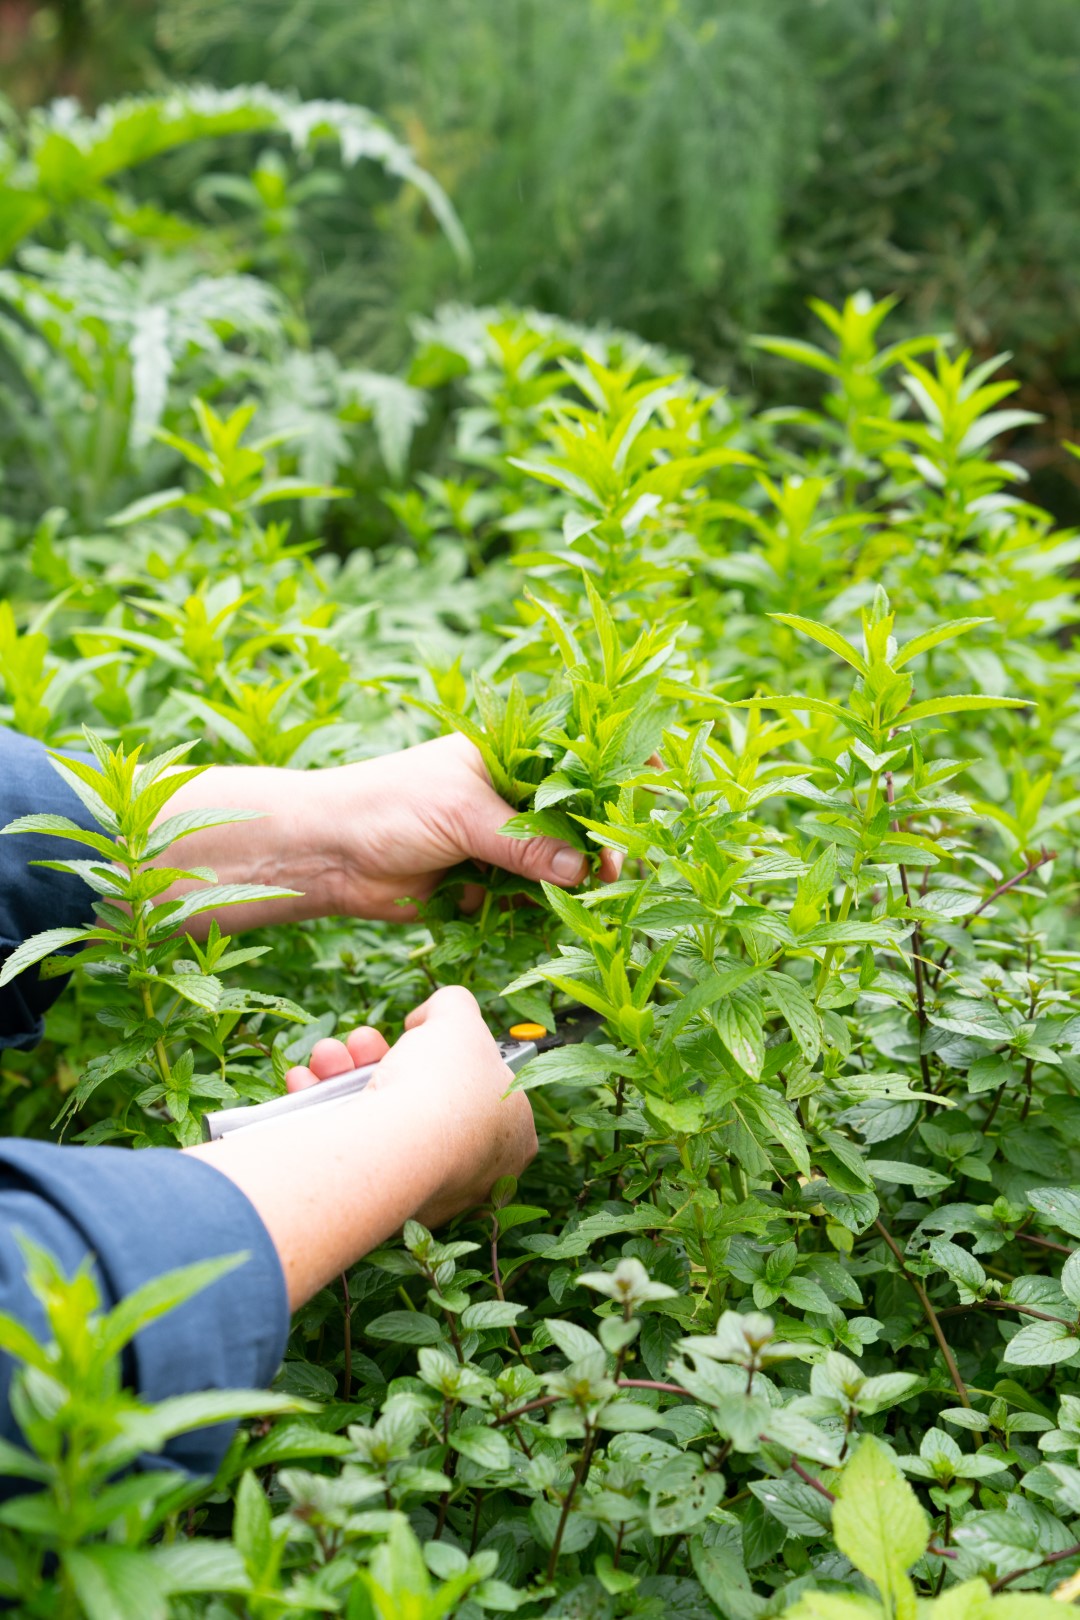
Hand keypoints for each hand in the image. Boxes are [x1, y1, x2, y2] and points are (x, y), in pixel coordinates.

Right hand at [190, 987, 536, 1306]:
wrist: (397, 1148)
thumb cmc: (444, 1084)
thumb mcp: (458, 1018)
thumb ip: (452, 1004)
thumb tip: (429, 1016)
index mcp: (513, 1133)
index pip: (483, 1088)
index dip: (448, 1056)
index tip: (417, 1038)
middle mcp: (476, 1169)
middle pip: (422, 1101)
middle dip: (378, 1059)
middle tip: (359, 1042)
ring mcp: (427, 1191)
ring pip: (381, 1121)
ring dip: (344, 1077)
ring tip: (327, 1058)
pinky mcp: (377, 1205)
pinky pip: (352, 1150)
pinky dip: (324, 1112)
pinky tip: (305, 1083)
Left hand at [316, 733, 618, 919]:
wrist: (327, 854)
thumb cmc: (386, 806)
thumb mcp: (461, 812)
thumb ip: (523, 839)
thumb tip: (582, 868)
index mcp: (508, 753)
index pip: (578, 754)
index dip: (618, 770)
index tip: (653, 790)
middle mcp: (511, 794)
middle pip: (577, 817)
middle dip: (600, 842)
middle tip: (614, 871)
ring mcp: (500, 840)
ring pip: (558, 863)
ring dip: (574, 883)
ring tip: (593, 901)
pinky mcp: (487, 883)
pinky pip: (530, 899)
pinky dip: (543, 911)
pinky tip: (556, 920)